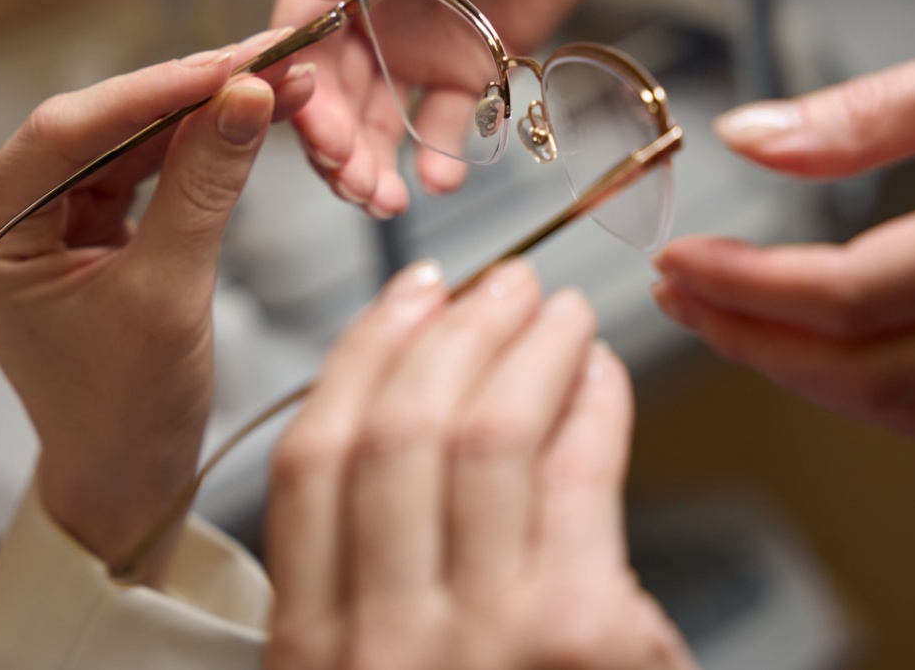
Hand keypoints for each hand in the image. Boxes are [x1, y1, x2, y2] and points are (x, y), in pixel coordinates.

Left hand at [0, 31, 312, 579]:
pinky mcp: (70, 221)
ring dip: (198, 113)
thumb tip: (247, 96)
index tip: (234, 61)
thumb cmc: (122, 411)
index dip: (157, 87)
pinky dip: (189, 145)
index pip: (67, 130)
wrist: (121, 473)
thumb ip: (205, 187)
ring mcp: (31, 215)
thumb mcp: (169, 294)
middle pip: (96, 124)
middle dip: (188, 94)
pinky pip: (134, 165)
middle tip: (270, 60)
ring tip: (274, 83)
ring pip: (121, 138)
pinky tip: (242, 118)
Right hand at [265, 259, 694, 669]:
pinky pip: (578, 477)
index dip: (361, 360)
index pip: (312, 463)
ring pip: (483, 435)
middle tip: (497, 283)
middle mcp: (377, 643)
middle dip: (451, 332)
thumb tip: (425, 432)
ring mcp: (478, 641)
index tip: (404, 301)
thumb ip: (375, 591)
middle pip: (395, 432)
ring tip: (557, 310)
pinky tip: (604, 377)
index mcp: (309, 658)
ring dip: (525, 348)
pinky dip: (593, 406)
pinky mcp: (581, 640)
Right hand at [269, 0, 669, 216]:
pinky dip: (442, 152)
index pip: (301, 33)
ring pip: (383, 115)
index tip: (318, 135)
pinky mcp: (476, 55)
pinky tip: (443, 179)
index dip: (302, 89)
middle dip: (339, 143)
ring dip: (379, 161)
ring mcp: (422, 33)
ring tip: (389, 200)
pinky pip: (450, 117)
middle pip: (337, 89)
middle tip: (358, 185)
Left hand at [654, 0, 914, 435]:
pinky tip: (828, 332)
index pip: (855, 295)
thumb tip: (752, 139)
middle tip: (683, 299)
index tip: (680, 263)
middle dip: (760, 346)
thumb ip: (872, 110)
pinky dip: (880, 375)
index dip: (749, 291)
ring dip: (812, 374)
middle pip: (880, 372)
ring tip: (733, 319)